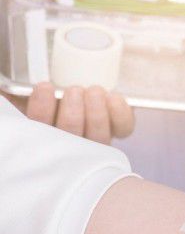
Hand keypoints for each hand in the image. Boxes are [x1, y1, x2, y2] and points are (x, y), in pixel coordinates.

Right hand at [11, 83, 134, 143]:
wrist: (73, 86)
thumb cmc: (43, 95)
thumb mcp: (21, 95)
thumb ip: (14, 99)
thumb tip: (5, 90)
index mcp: (41, 138)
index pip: (39, 137)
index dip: (42, 111)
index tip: (45, 88)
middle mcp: (69, 146)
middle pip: (72, 141)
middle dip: (72, 115)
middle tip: (73, 91)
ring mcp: (95, 140)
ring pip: (98, 138)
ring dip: (96, 113)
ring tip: (92, 91)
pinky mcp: (117, 128)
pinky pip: (123, 128)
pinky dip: (120, 113)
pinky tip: (112, 97)